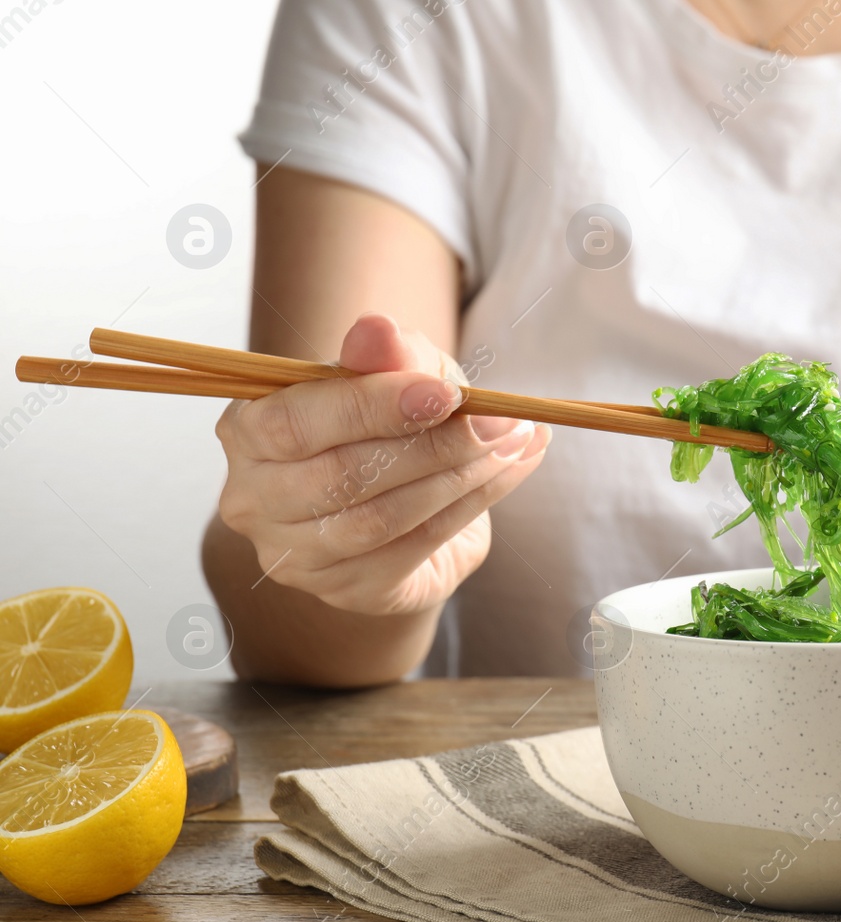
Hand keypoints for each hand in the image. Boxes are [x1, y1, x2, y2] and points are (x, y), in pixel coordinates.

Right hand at [214, 313, 550, 615]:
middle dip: (434, 446)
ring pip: (380, 519)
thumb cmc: (391, 421)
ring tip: (512, 442)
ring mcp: (294, 555)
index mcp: (247, 430)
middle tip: (501, 421)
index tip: (446, 393)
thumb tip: (377, 331)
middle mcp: (253, 499)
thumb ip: (388, 354)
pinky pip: (412, 549)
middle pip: (341, 476)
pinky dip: (468, 508)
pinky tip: (503, 474)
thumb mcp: (400, 373)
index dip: (371, 407)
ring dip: (461, 478)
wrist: (409, 495)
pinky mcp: (344, 590)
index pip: (294, 422)